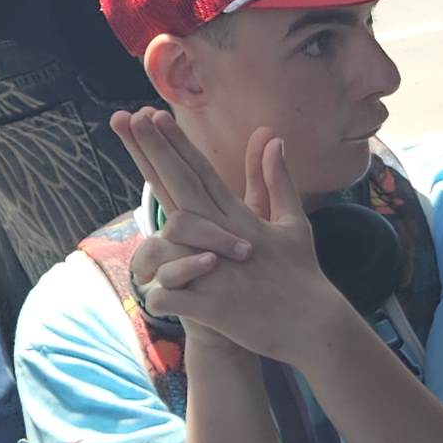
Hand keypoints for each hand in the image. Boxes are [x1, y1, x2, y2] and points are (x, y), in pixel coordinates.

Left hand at [110, 108, 347, 366]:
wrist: (314, 326)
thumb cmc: (302, 276)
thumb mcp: (293, 223)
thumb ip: (276, 181)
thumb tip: (273, 139)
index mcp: (240, 217)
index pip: (202, 171)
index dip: (177, 143)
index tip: (153, 116)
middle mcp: (226, 234)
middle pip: (182, 185)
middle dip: (153, 151)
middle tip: (128, 119)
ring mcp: (218, 268)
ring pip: (169, 239)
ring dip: (151, 249)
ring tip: (143, 268)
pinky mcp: (213, 305)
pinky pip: (170, 296)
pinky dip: (159, 298)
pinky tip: (152, 303)